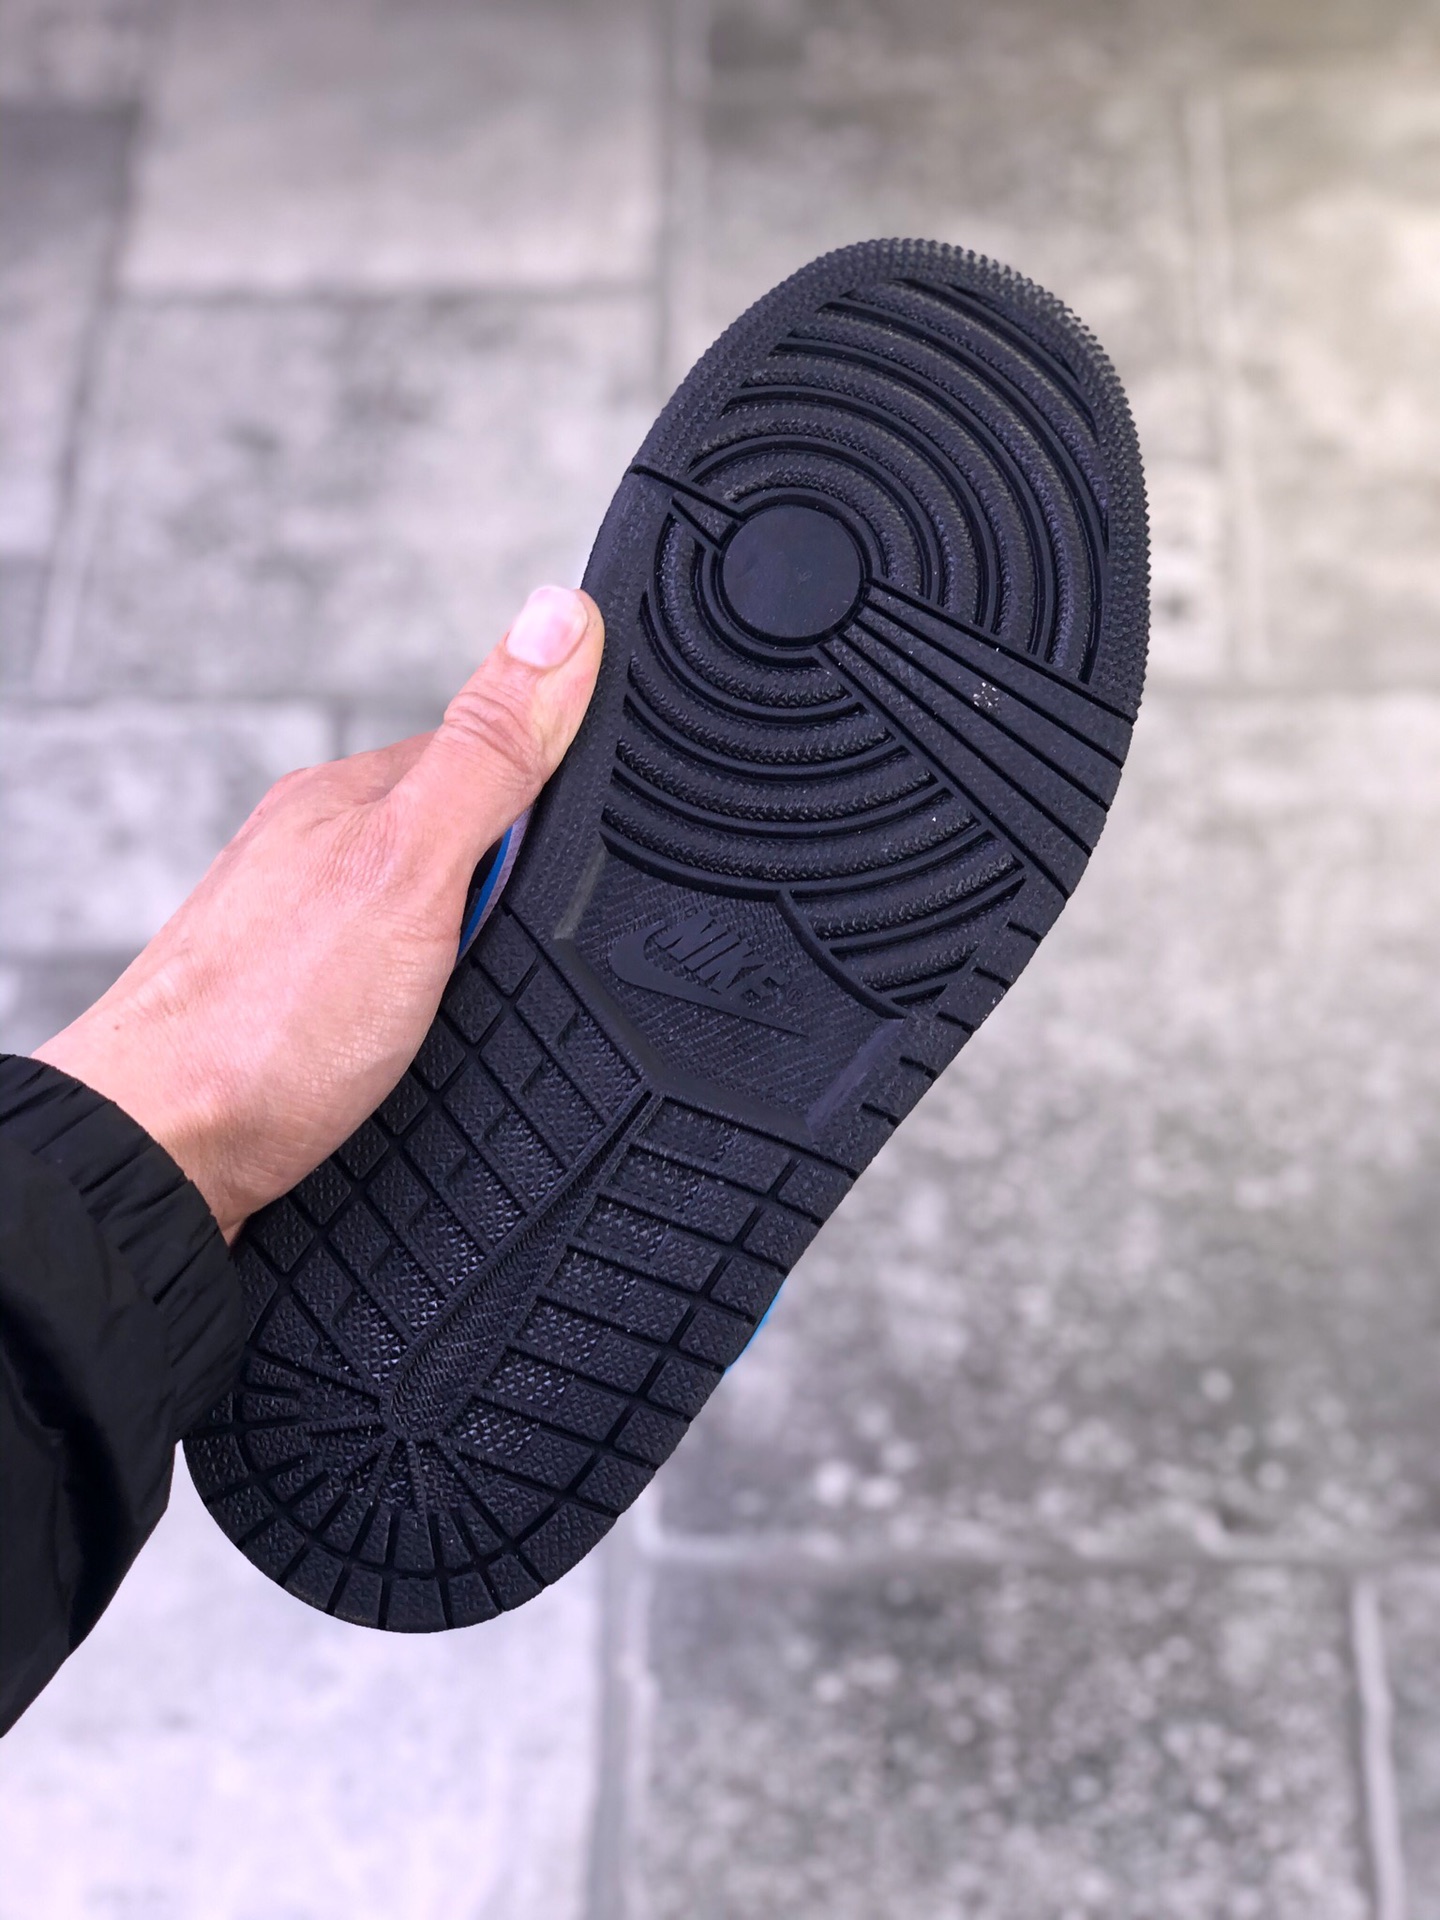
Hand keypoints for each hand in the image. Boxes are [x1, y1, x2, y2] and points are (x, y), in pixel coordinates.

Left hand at [35, 586, 603, 1240]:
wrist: (159, 1161)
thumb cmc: (265, 1023)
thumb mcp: (413, 866)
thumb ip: (493, 754)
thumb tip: (560, 619)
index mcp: (350, 795)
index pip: (490, 752)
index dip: (551, 800)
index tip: (584, 853)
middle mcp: (319, 852)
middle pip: (466, 842)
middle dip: (514, 894)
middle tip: (512, 955)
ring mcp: (304, 932)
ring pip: (431, 920)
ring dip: (472, 958)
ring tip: (469, 1007)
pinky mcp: (301, 1009)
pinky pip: (400, 984)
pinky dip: (432, 1007)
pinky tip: (428, 1040)